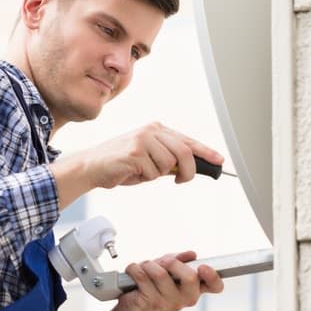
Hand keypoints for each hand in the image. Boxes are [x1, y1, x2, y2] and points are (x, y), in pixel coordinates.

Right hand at [54, 123, 222, 193]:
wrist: (91, 166)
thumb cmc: (120, 164)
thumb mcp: (148, 158)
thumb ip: (168, 160)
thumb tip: (190, 168)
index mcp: (157, 129)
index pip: (188, 140)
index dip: (206, 151)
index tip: (219, 160)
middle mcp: (151, 131)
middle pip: (184, 151)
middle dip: (188, 170)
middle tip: (181, 181)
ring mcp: (143, 139)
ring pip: (169, 164)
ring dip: (158, 175)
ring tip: (142, 172)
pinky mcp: (135, 152)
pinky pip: (153, 172)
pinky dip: (145, 178)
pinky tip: (132, 172)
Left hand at [96, 251, 224, 310]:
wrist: (131, 310)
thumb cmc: (152, 285)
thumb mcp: (168, 269)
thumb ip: (179, 260)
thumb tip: (191, 255)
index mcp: (194, 288)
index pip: (215, 286)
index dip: (213, 276)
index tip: (202, 267)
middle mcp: (185, 298)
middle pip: (190, 277)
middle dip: (172, 262)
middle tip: (161, 263)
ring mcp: (167, 303)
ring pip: (160, 274)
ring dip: (148, 264)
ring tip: (144, 267)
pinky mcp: (149, 304)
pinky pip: (141, 276)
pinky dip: (134, 268)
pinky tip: (133, 273)